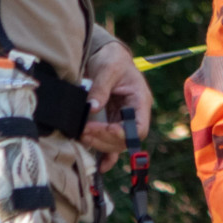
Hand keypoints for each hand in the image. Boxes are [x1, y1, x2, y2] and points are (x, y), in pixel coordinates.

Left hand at [81, 40, 154, 169]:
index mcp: (140, 100)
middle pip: (124, 140)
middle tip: (84, 131)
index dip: (121, 133)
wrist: (106, 55)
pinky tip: (100, 167)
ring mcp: (122, 120)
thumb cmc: (112, 58)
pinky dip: (106, 157)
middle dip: (104, 138)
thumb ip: (101, 87)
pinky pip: (111, 144)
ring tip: (81, 135)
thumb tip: (92, 107)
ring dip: (99, 144)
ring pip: (115, 144)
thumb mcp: (108, 68)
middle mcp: (134, 113)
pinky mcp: (111, 123)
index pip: (138, 128)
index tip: (102, 128)